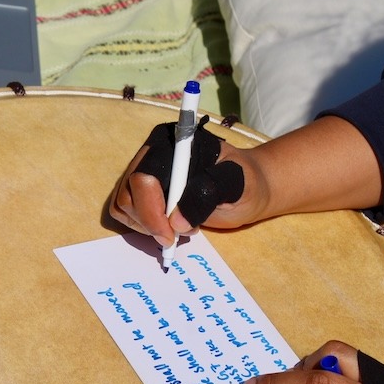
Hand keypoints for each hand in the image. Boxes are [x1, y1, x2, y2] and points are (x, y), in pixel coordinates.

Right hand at [109, 115, 383, 248]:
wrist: (261, 184)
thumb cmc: (256, 184)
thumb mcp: (247, 190)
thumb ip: (219, 199)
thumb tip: (186, 217)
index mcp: (177, 143)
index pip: (145, 176)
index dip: (156, 208)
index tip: (177, 232)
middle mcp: (156, 152)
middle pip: (127, 190)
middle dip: (147, 220)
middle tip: (176, 240)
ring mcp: (149, 171)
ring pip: (123, 203)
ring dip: (143, 225)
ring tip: (174, 236)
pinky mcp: (149, 191)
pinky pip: (127, 212)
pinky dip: (141, 226)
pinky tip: (167, 234)